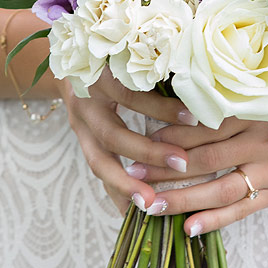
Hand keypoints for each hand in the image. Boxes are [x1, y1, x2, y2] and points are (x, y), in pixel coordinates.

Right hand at [61, 68, 195, 215]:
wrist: (67, 63)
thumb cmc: (111, 56)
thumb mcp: (129, 54)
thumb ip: (157, 68)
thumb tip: (201, 82)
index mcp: (99, 76)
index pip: (130, 94)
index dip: (160, 107)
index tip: (194, 117)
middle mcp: (85, 104)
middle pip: (112, 135)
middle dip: (148, 153)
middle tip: (182, 163)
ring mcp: (80, 127)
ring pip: (99, 162)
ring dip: (127, 185)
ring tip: (152, 205)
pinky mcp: (83, 143)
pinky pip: (100, 172)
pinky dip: (118, 193)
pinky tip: (136, 213)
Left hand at [138, 84, 267, 234]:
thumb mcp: (258, 92)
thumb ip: (222, 98)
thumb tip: (169, 104)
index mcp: (255, 109)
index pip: (207, 124)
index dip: (173, 133)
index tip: (141, 138)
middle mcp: (264, 140)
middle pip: (208, 157)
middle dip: (167, 167)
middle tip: (132, 171)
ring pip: (221, 187)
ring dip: (183, 198)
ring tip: (150, 205)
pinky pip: (243, 209)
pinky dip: (215, 220)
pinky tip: (188, 228)